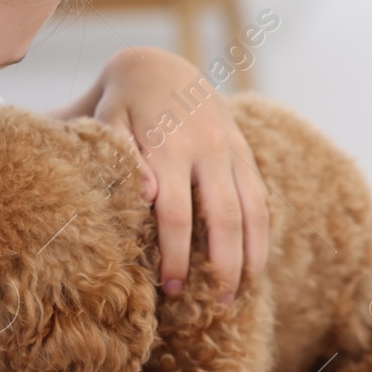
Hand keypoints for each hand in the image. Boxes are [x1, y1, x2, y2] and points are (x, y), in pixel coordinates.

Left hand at [88, 47, 268, 300]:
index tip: (169, 288)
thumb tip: (147, 193)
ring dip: (251, 255)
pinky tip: (256, 263)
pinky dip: (262, 232)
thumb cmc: (122, 103)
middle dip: (221, 265)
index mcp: (169, 147)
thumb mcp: (109, 118)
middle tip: (216, 305)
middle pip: (223, 219)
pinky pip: (260, 197)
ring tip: (241, 293)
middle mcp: (208, 149)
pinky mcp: (244, 151)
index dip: (176, 255)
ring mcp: (231, 150)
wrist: (158, 66)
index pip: (177, 215)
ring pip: (252, 210)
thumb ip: (123, 153)